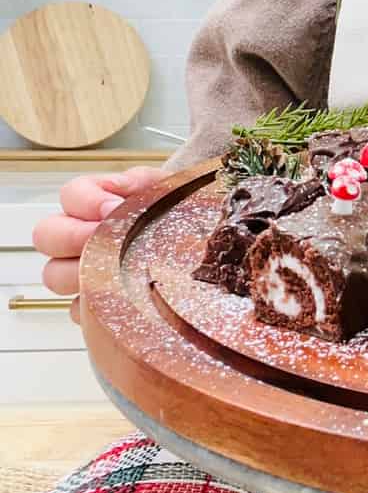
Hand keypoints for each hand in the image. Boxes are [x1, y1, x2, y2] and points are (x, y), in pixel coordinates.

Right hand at [33, 167, 166, 321]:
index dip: (87, 201)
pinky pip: (77, 310)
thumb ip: (142, 181)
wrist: (196, 251)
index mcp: (94, 204)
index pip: (71, 194)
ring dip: (81, 273)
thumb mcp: (165, 191)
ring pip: (54, 275)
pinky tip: (122, 298)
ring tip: (116, 271)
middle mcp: (78, 237)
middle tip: (106, 241)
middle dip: (74, 236)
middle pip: (47, 235)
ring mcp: (79, 272)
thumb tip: (121, 187)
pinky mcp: (90, 306)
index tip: (112, 207)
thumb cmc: (175, 219)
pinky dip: (93, 307)